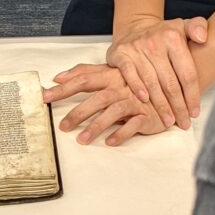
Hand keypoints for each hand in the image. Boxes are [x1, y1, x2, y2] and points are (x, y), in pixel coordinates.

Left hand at [43, 63, 167, 146]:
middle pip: (97, 98)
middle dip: (78, 113)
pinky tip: (109, 142)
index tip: (45, 96)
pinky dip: (121, 133)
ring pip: (113, 112)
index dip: (64, 88)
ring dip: (96, 126)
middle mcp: (121, 87)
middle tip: (63, 126)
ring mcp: (135, 101)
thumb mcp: (110, 73)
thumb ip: (85, 73)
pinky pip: (134, 124)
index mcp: (110, 76)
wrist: (168, 87)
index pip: (83, 80)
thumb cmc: (133, 82)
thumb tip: (59, 76)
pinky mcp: (147, 115)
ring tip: (82, 140)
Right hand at [106, 16, 207, 130]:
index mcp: (173, 38)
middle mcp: (154, 43)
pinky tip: (145, 101)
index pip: (187, 73)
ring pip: (152, 82)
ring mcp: (136, 49)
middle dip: (178, 106)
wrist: (134, 27)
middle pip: (170, 82)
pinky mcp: (120, 54)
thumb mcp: (183, 26)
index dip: (192, 96)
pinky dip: (137, 88)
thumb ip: (198, 27)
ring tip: (168, 121)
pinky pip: (129, 75)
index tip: (195, 113)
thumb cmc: (163, 35)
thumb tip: (203, 38)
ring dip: (160, 105)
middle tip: (183, 122)